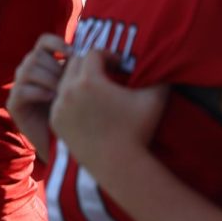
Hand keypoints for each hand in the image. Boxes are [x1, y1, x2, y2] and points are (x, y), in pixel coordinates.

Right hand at [8, 33, 70, 155]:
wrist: (66, 143)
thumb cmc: (77, 113)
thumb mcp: (78, 85)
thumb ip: (79, 68)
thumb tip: (93, 53)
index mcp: (43, 63)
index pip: (44, 41)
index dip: (56, 42)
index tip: (73, 53)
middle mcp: (28, 71)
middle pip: (36, 55)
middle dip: (55, 68)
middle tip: (69, 84)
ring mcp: (18, 87)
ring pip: (28, 69)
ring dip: (48, 80)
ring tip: (62, 94)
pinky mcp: (13, 104)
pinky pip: (21, 90)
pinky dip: (38, 92)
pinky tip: (52, 100)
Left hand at [49, 51, 166, 182]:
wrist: (119, 166)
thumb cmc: (138, 130)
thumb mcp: (154, 98)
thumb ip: (159, 76)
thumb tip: (166, 59)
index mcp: (89, 80)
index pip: (93, 54)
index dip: (107, 55)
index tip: (118, 64)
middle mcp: (68, 90)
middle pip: (74, 63)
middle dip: (89, 64)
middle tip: (105, 72)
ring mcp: (59, 106)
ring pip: (64, 80)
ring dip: (77, 79)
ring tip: (96, 87)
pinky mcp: (55, 120)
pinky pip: (59, 99)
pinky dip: (69, 97)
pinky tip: (86, 105)